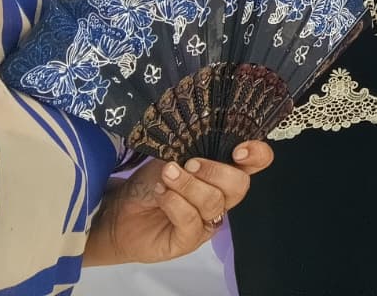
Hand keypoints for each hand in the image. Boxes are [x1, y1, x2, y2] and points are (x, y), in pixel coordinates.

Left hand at [85, 141, 273, 265]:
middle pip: (240, 184)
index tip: (238, 150)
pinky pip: (192, 221)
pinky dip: (175, 204)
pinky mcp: (190, 240)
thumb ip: (189, 148)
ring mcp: (208, 220)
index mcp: (224, 170)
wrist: (120, 211)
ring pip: (213, 202)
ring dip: (187, 185)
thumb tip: (199, 137)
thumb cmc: (150, 180)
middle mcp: (222, 196)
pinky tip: (161, 195)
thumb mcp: (170, 156)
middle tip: (188, 164)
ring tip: (166, 178)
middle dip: (214, 171)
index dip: (257, 155)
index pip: (256, 162)